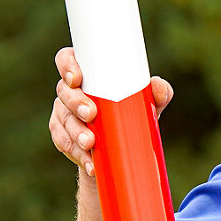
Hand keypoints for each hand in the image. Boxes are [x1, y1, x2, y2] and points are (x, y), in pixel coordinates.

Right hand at [49, 46, 172, 174]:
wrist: (123, 148)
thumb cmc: (134, 112)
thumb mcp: (148, 103)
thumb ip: (158, 93)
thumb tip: (158, 86)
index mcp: (87, 73)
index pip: (67, 59)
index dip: (67, 65)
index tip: (77, 78)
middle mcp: (70, 90)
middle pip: (64, 91)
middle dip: (75, 103)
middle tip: (91, 114)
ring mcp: (63, 113)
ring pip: (62, 120)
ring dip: (75, 132)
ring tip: (91, 144)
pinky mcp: (62, 135)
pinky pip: (63, 142)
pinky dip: (77, 153)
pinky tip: (89, 161)